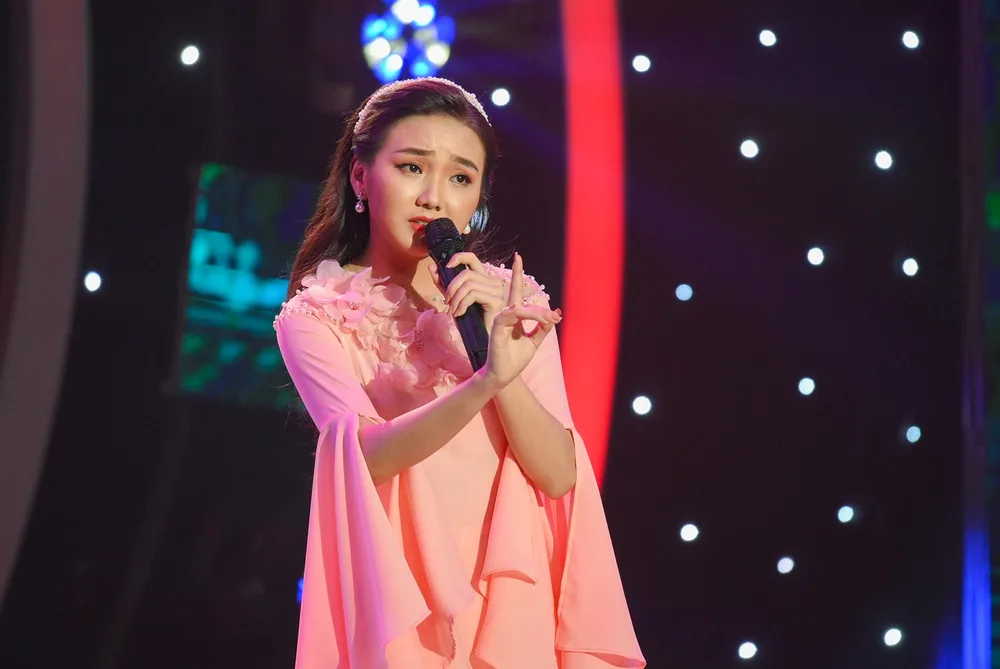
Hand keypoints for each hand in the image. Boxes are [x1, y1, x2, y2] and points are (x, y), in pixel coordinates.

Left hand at [427, 251, 506, 330]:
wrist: (481, 338)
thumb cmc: (469, 319)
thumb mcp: (453, 298)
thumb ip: (443, 283)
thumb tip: (431, 266)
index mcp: (483, 278)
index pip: (472, 258)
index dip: (458, 257)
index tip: (446, 266)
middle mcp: (492, 281)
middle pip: (467, 273)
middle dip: (452, 286)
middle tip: (446, 301)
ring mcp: (496, 290)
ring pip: (469, 284)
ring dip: (456, 298)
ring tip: (452, 310)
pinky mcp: (496, 300)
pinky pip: (473, 295)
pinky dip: (462, 304)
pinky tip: (460, 314)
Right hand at [482, 252, 561, 391]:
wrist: (504, 376)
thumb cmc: (515, 359)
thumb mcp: (534, 341)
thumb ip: (543, 328)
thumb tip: (556, 315)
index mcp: (514, 316)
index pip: (515, 291)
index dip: (517, 274)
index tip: (518, 257)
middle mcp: (505, 316)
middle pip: (519, 298)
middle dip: (539, 308)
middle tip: (555, 317)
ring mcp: (500, 322)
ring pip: (517, 308)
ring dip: (535, 313)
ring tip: (550, 321)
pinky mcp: (496, 330)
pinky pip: (507, 316)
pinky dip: (519, 315)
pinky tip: (525, 315)